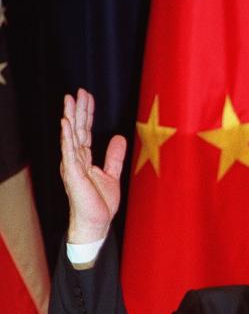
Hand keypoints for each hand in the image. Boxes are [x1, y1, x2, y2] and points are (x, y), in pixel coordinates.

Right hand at [60, 89, 126, 242]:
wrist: (96, 222)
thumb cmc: (100, 202)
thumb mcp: (112, 174)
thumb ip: (114, 156)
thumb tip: (118, 137)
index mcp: (84, 159)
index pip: (85, 131)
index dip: (87, 113)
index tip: (88, 96)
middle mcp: (75, 159)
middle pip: (77, 129)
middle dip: (78, 110)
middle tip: (78, 91)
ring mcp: (72, 166)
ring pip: (70, 136)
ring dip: (70, 118)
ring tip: (69, 100)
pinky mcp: (72, 174)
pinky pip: (69, 152)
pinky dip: (67, 137)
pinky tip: (65, 123)